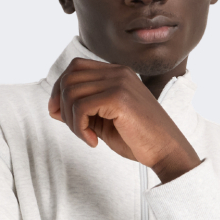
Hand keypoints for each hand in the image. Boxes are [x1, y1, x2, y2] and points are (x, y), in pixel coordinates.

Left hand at [48, 58, 201, 182]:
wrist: (166, 151)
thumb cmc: (138, 139)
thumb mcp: (104, 121)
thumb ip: (82, 109)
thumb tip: (53, 107)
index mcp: (117, 73)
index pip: (75, 68)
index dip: (60, 89)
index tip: (60, 114)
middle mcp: (118, 72)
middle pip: (69, 77)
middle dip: (62, 106)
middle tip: (77, 130)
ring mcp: (119, 82)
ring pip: (72, 93)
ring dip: (72, 121)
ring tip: (87, 137)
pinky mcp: (119, 98)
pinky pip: (81, 107)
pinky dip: (80, 128)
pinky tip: (93, 141)